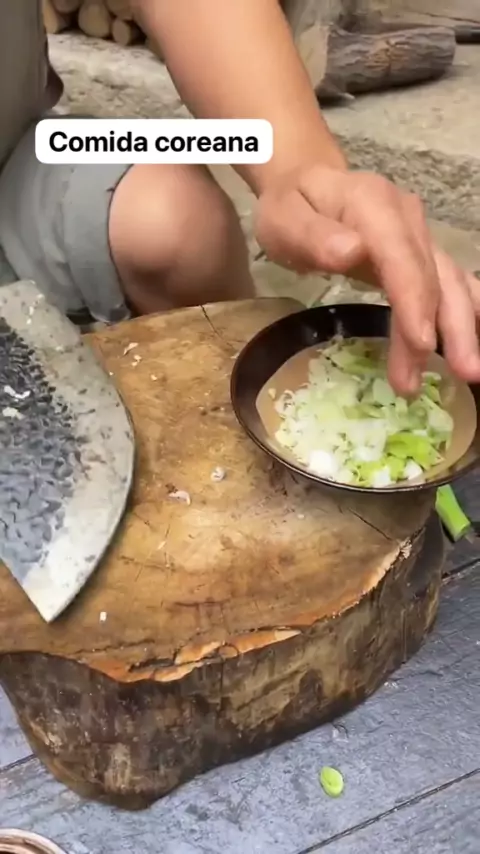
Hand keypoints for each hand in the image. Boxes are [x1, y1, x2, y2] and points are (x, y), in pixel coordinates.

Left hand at [255, 164, 479, 394]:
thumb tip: (351, 252)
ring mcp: (420, 236)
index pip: (401, 257)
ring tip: (469, 372)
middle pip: (435, 275)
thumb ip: (313, 236)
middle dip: (450, 326)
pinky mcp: (424, 254)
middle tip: (463, 373)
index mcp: (372, 205)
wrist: (307, 184)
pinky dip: (468, 314)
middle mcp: (407, 218)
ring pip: (450, 284)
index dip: (414, 300)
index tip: (422, 342)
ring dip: (462, 328)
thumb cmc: (292, 208)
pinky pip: (453, 284)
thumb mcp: (284, 219)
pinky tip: (475, 344)